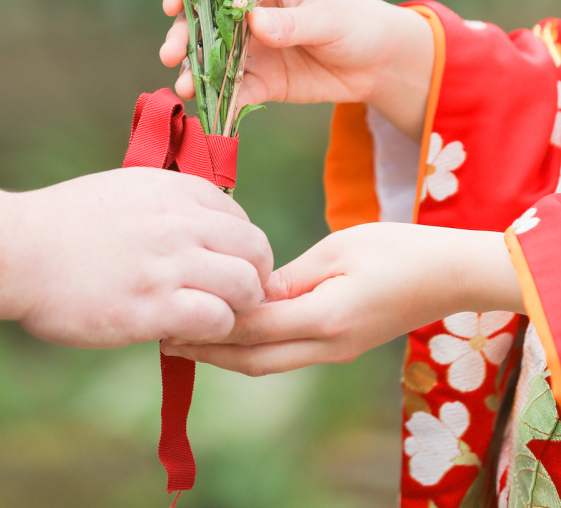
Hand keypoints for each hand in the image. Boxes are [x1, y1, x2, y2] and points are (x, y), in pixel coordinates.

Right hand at [0, 167, 273, 347]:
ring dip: (234, 309)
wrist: (19, 250)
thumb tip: (197, 227)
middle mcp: (181, 220)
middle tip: (228, 300)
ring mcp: (170, 263)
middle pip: (256, 250)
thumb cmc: (63, 223)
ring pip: (247, 286)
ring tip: (205, 319)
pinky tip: (180, 334)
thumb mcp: (125, 190)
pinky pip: (217, 320)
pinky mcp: (154, 307)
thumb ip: (167, 205)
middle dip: (252, 278)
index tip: (220, 268)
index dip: (238, 248)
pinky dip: (209, 332)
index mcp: (175, 189)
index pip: (241, 217)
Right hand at [161, 0, 434, 139]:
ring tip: (184, 86)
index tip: (174, 3)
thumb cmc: (357, 22)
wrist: (381, 64)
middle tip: (171, 54)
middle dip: (182, 35)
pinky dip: (218, 100)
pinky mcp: (259, 81)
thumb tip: (255, 23)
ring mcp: (251, 48)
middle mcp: (247, 13)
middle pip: (203, 19)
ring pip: (211, 57)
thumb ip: (292, 23)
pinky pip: (232, 90)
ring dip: (193, 70)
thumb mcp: (329, 18)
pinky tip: (207, 110)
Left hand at [161, 223, 523, 374]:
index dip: (210, 323)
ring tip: (186, 339)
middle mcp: (328, 344)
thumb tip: (249, 292)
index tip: (172, 314)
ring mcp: (336, 350)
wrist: (450, 274)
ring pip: (268, 364)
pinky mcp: (340, 345)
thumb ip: (291, 275)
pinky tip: (231, 332)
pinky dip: (252, 349)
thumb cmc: (398, 249)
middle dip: (208, 352)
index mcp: (326, 316)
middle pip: (254, 360)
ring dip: (226, 355)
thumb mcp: (340, 249)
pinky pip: (285, 355)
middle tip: (164, 340)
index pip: (254, 326)